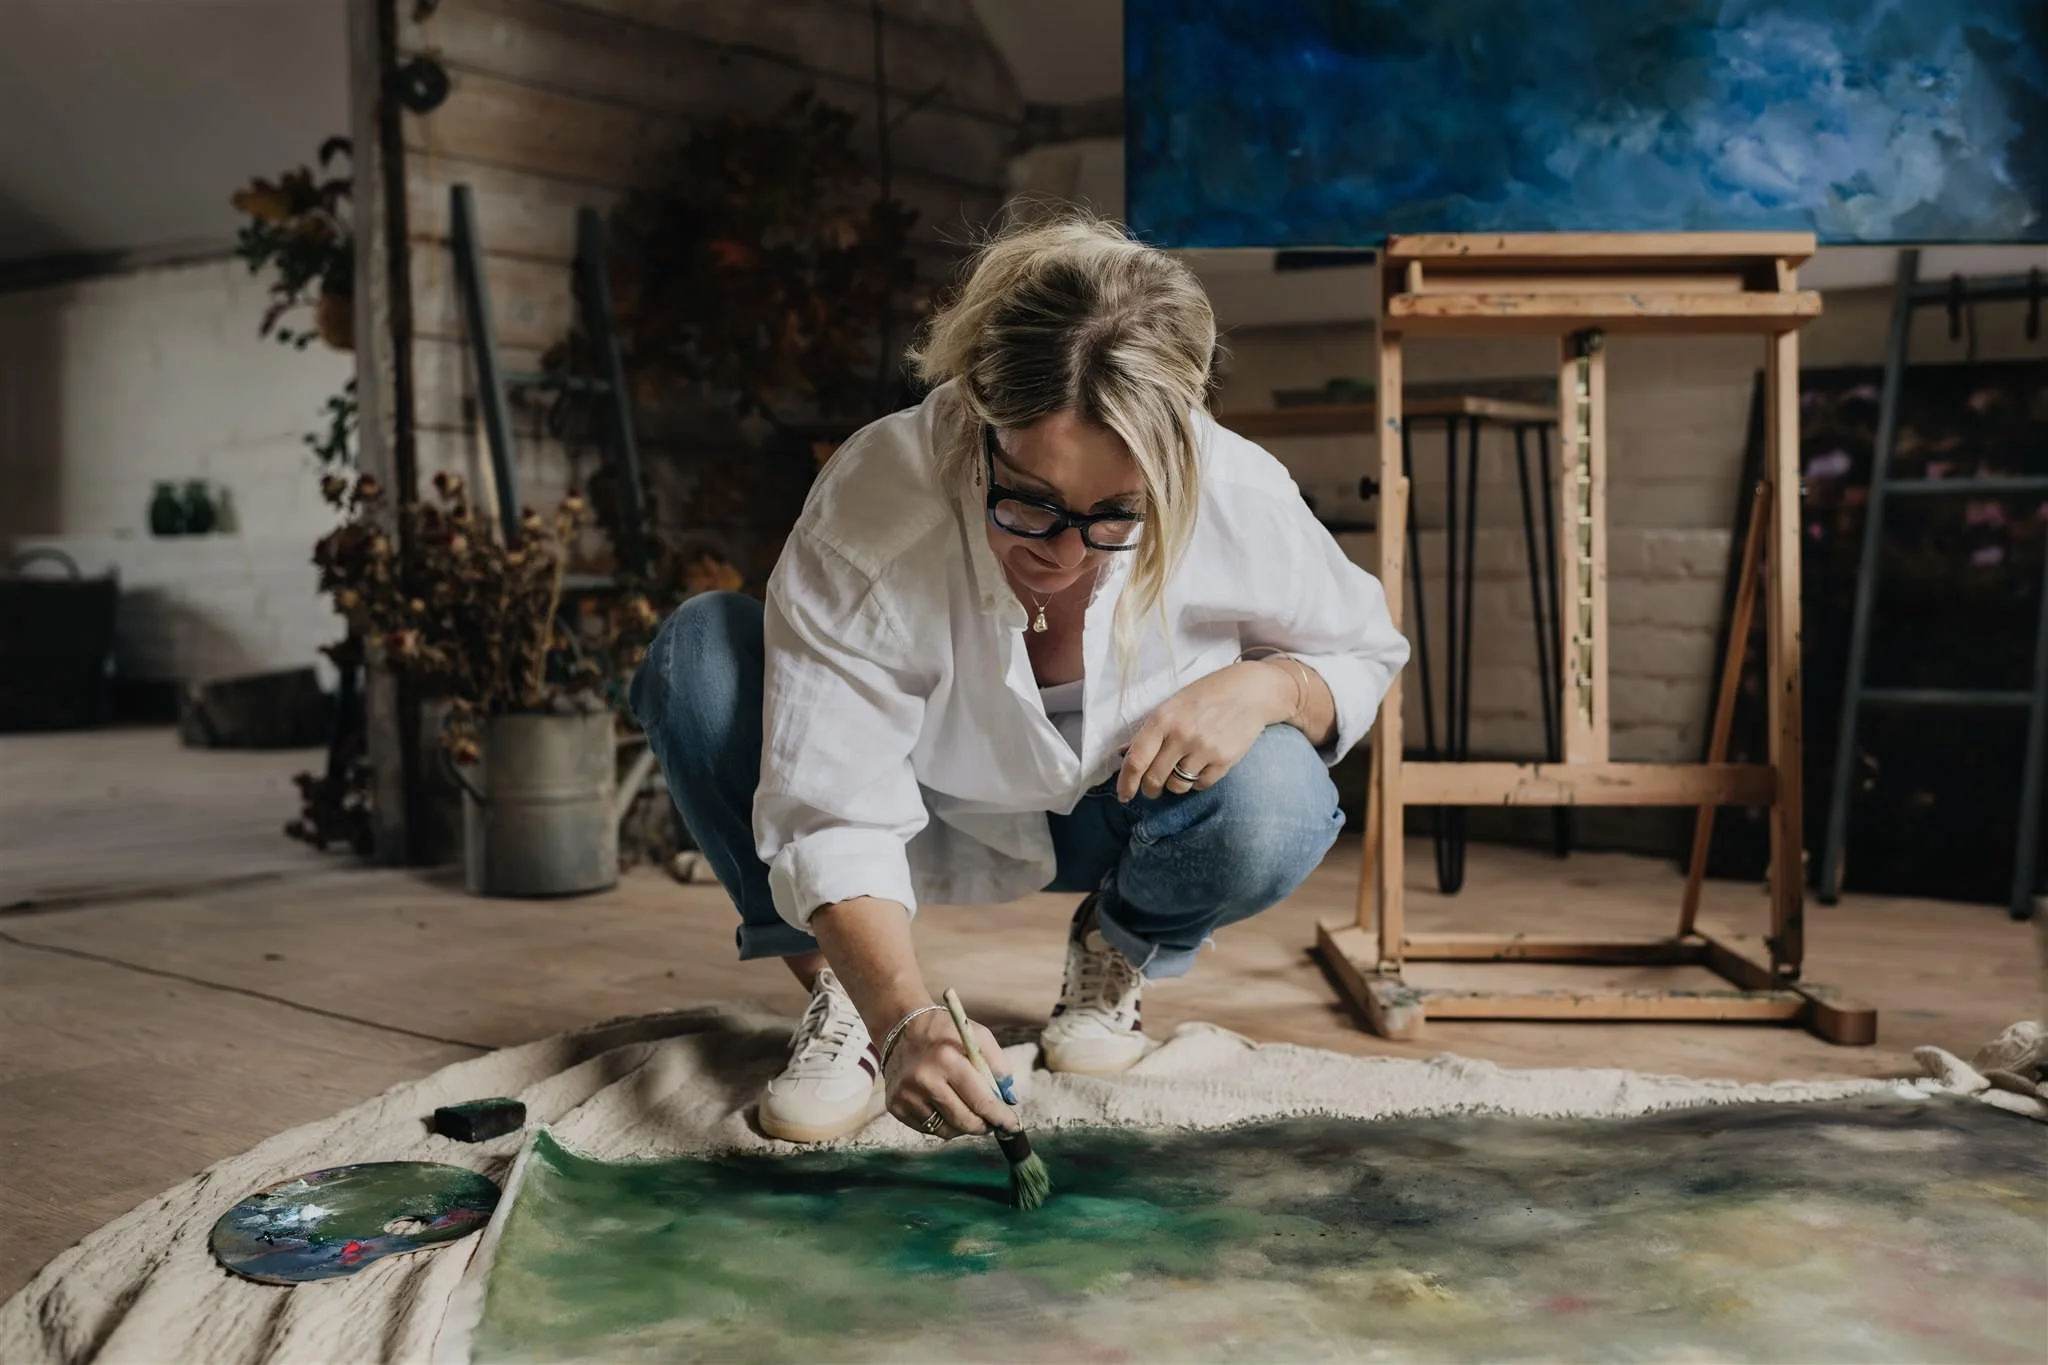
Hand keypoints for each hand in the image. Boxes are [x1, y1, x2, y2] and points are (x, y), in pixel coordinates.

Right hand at [882, 1008, 1018, 1138]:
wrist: (901, 1028)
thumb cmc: (944, 1033)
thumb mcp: (977, 1036)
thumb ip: (998, 1066)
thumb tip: (1010, 1100)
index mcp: (947, 1060)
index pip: (981, 1100)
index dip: (1000, 1117)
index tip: (1014, 1126)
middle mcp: (924, 1080)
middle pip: (965, 1121)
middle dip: (984, 1125)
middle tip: (993, 1122)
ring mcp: (907, 1096)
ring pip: (947, 1130)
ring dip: (964, 1126)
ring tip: (968, 1109)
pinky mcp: (896, 1106)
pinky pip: (928, 1129)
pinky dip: (943, 1123)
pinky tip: (945, 1105)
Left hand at [1118, 662, 1293, 800]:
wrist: (1250, 691)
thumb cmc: (1206, 695)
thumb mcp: (1172, 706)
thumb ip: (1148, 732)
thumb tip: (1122, 754)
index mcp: (1163, 719)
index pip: (1136, 760)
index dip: (1126, 782)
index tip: (1123, 795)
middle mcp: (1181, 735)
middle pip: (1154, 779)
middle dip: (1150, 789)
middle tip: (1152, 787)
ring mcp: (1204, 749)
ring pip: (1177, 786)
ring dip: (1174, 785)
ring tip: (1181, 771)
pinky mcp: (1224, 761)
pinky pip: (1201, 785)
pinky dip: (1197, 782)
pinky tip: (1201, 766)